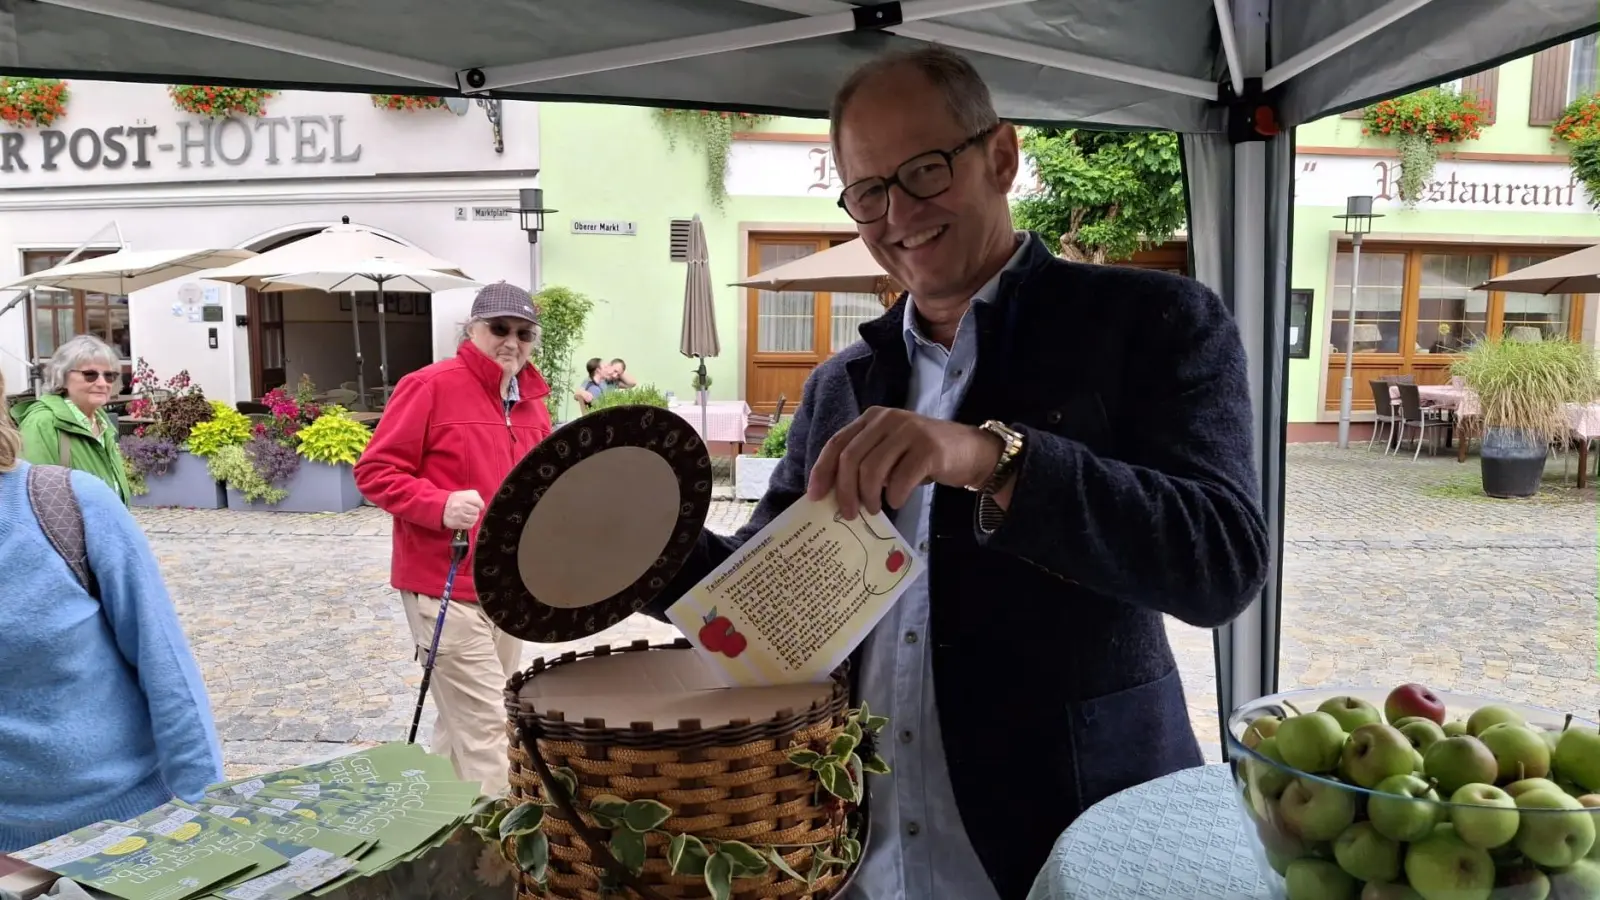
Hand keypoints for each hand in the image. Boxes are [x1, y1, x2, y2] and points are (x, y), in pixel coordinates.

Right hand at [442, 490, 484, 530]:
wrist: (441, 508)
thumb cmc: (454, 500)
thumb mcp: (463, 493)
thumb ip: (474, 496)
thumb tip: (481, 504)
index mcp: (462, 497)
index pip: (478, 502)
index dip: (480, 505)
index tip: (479, 506)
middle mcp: (460, 506)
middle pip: (476, 511)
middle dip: (475, 511)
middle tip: (471, 510)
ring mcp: (458, 516)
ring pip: (474, 519)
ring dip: (473, 517)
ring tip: (469, 515)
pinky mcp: (457, 524)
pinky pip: (469, 525)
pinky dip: (470, 523)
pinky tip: (466, 520)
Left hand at [807, 407, 1002, 518]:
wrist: (971, 451)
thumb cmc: (923, 458)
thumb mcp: (889, 453)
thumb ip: (865, 463)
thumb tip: (835, 494)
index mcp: (872, 418)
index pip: (837, 443)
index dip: (822, 471)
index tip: (815, 496)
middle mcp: (887, 419)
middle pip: (851, 458)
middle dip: (845, 491)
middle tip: (849, 513)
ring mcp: (909, 430)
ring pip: (872, 469)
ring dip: (869, 497)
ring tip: (874, 509)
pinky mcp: (928, 448)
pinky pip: (900, 479)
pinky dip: (895, 496)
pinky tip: (898, 502)